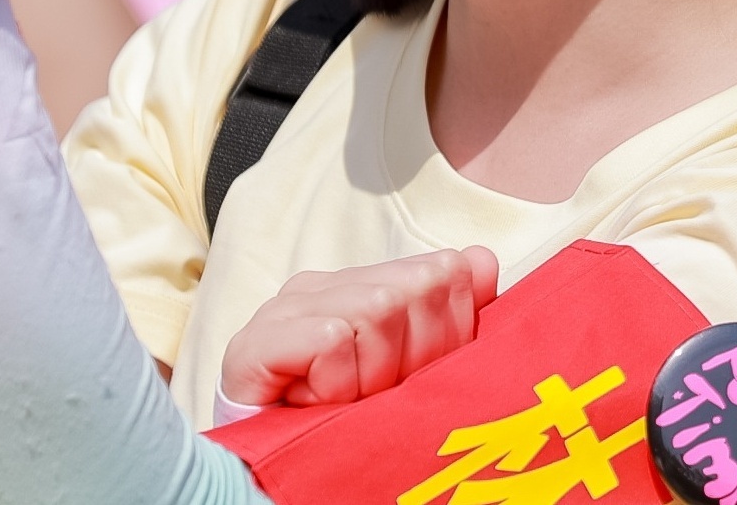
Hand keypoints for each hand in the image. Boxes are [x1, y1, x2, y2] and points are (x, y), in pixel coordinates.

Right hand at [218, 247, 497, 408]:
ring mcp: (284, 309)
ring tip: (346, 402)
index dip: (448, 335)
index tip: (414, 379)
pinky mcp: (255, 342)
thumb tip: (482, 260)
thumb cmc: (346, 425)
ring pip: (377, 310)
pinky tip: (318, 404)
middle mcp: (320, 286)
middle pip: (415, 288)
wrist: (270, 476)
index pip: (442, 273)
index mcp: (359, 284)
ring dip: (373, 376)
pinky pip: (333, 340)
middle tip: (377, 395)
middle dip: (413, 357)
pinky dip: (337, 384)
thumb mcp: (411, 371)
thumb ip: (450, 316)